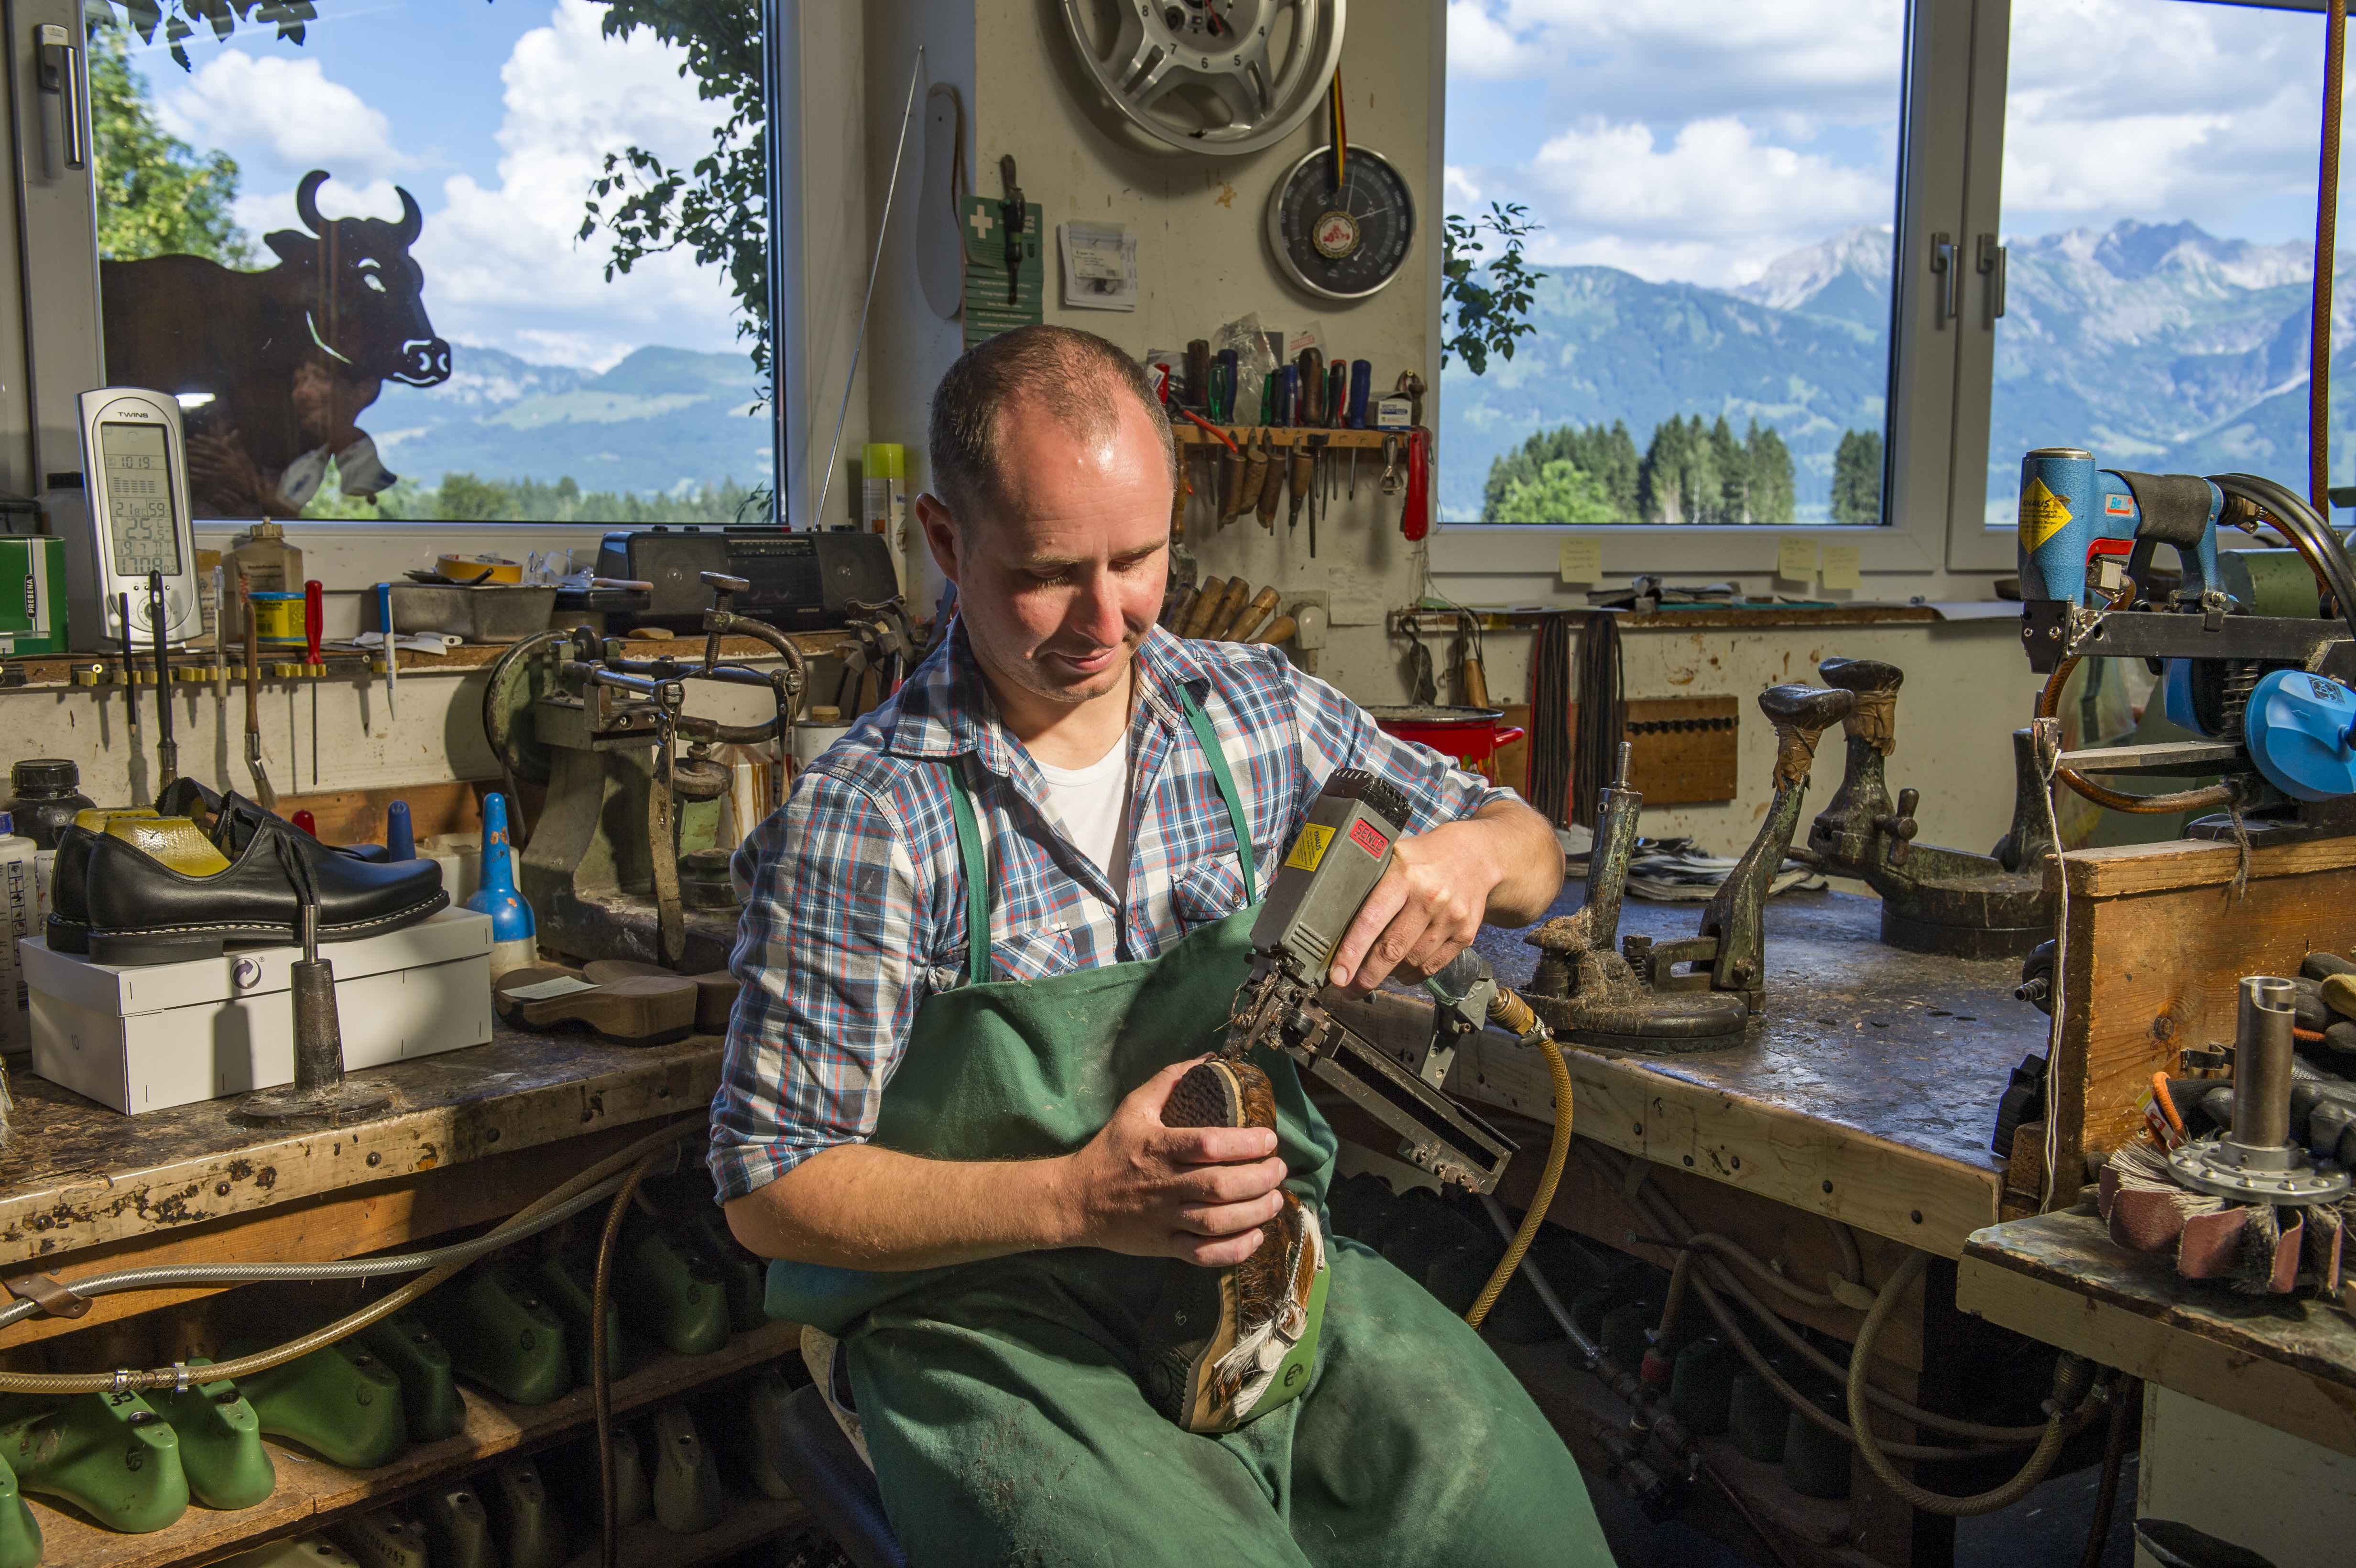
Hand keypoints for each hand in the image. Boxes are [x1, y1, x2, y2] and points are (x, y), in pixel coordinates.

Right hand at [1056, 1057, 1288, 1266]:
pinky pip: (1203, 1254)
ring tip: (1275, 1200)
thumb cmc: (1109, 1150)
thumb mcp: (1134, 1108)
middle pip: (1219, 1186)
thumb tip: (1207, 1058)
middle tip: (1279, 1169)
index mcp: (1158, 1148)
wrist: (1074, 1200)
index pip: (1207, 1145)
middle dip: (1259, 1179)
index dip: (1244, 1143)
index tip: (1268, 1139)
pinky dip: (1233, 1250)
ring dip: (1254, 1213)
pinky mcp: (1164, 1246)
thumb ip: (1169, 1080)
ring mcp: (1163, 1219)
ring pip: (1215, 1222)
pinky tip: (1255, 1237)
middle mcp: (1163, 1184)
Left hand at [1326, 819, 1499, 996]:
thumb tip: (1333, 920)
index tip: (1338, 975)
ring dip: (1388, 974)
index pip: (1372, 920)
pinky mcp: (1465, 934)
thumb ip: (1369, 882)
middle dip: (1366, 976)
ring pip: (1411, 962)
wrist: (1475, 856)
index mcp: (1405, 875)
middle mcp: (1430, 897)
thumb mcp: (1393, 855)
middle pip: (1392, 949)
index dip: (1352, 952)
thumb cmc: (1425, 857)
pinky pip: (1431, 967)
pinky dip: (1410, 974)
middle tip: (1349, 989)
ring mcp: (1451, 918)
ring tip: (1373, 974)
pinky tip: (1399, 970)